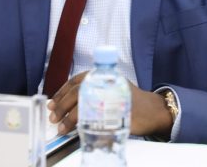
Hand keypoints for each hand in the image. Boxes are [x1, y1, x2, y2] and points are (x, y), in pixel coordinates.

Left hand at [47, 74, 173, 137]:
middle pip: (79, 91)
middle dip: (62, 105)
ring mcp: (113, 97)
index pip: (77, 80)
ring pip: (85, 105)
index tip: (52, 102)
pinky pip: (97, 119)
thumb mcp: (112, 88)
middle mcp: (108, 83)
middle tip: (53, 116)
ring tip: (62, 128)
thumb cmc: (130, 101)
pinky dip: (85, 126)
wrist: (153, 110)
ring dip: (70, 118)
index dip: (62, 92)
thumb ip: (93, 91)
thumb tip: (68, 104)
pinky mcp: (119, 112)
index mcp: (104, 76)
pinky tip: (79, 132)